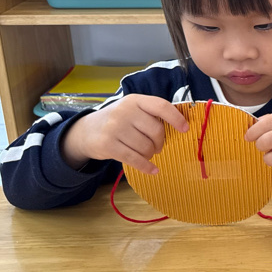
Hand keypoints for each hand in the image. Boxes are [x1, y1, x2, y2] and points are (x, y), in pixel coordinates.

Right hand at [61, 95, 189, 172]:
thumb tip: (180, 125)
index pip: (161, 106)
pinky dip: (147, 166)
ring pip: (146, 147)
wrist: (86, 131)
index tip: (185, 128)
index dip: (176, 118)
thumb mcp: (132, 109)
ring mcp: (114, 128)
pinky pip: (134, 159)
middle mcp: (124, 111)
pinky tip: (153, 170)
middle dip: (160, 142)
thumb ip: (151, 114)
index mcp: (135, 100)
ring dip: (150, 154)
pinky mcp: (108, 145)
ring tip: (146, 152)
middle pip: (156, 131)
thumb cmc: (118, 120)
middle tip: (157, 146)